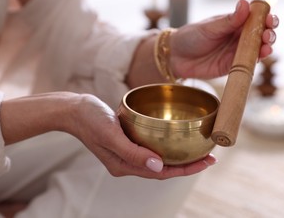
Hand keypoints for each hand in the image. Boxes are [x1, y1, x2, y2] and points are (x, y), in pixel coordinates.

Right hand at [0, 92, 216, 180]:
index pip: (163, 173)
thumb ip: (133, 152)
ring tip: (198, 150)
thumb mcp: (110, 134)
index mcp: (125, 166)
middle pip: (164, 169)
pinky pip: (152, 149)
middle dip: (188, 165)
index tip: (209, 161)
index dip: (187, 169)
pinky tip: (176, 139)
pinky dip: (167, 147)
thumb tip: (159, 166)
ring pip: (160, 160)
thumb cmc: (90, 119)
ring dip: (179, 157)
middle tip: (210, 156)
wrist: (73, 109)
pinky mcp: (127, 142)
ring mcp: (127, 154)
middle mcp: (128, 163)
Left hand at [170, 0, 278, 78]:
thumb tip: (245, 2)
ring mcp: (237, 51)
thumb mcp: (210, 27)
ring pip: (259, 49)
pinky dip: (257, 61)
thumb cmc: (191, 37)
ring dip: (266, 47)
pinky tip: (260, 58)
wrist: (176, 57)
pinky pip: (249, 64)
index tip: (270, 19)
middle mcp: (240, 36)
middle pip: (262, 34)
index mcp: (236, 22)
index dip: (267, 17)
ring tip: (266, 46)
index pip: (257, 18)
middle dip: (269, 33)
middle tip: (267, 34)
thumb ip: (229, 20)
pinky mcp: (233, 66)